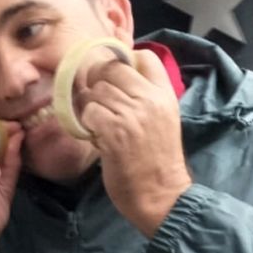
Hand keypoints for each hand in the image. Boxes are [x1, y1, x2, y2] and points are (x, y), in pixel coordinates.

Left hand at [74, 49, 192, 235]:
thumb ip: (144, 98)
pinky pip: (89, 112)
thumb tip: (114, 79)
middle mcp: (150, 99)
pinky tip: (95, 136)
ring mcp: (132, 114)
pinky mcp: (115, 132)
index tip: (114, 78)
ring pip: (96, 90)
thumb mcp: (162, 121)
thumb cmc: (158, 162)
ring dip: (90, 106)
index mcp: (165, 95)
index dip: (122, 60)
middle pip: (112, 68)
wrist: (161, 195)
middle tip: (97, 101)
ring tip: (98, 123)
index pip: (145, 56)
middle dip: (98, 82)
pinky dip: (87, 123)